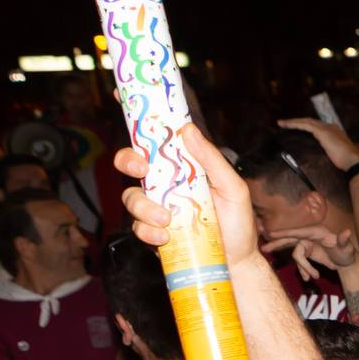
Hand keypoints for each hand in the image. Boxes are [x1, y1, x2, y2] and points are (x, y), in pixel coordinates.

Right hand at [119, 125, 261, 268]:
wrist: (236, 262)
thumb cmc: (237, 222)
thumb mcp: (232, 187)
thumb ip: (212, 159)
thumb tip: (187, 129)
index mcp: (183, 166)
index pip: (158, 138)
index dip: (138, 117)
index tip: (122, 97)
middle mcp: (165, 183)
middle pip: (131, 162)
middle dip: (128, 160)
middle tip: (141, 168)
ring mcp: (156, 206)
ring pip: (131, 197)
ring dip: (144, 206)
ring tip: (167, 219)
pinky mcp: (152, 232)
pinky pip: (138, 227)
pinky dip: (149, 232)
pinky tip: (166, 238)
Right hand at [262, 223, 358, 280]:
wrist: (346, 262)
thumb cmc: (347, 252)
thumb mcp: (347, 248)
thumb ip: (344, 241)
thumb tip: (347, 233)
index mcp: (317, 232)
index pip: (299, 232)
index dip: (286, 233)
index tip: (272, 234)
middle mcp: (309, 237)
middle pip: (290, 239)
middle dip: (277, 244)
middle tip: (264, 248)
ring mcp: (306, 245)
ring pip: (296, 255)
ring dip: (303, 267)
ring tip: (313, 276)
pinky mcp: (306, 253)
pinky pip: (300, 262)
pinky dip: (303, 270)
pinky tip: (308, 278)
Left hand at [276, 117, 358, 170]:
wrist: (352, 161)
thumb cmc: (346, 162)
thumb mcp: (335, 155)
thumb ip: (328, 152)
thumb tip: (320, 156)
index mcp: (334, 131)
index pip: (317, 126)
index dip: (306, 126)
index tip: (298, 129)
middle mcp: (330, 127)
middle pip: (310, 122)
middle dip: (298, 122)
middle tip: (285, 124)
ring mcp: (326, 128)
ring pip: (306, 121)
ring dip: (293, 122)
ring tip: (282, 123)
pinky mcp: (322, 131)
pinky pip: (304, 125)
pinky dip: (294, 124)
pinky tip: (286, 125)